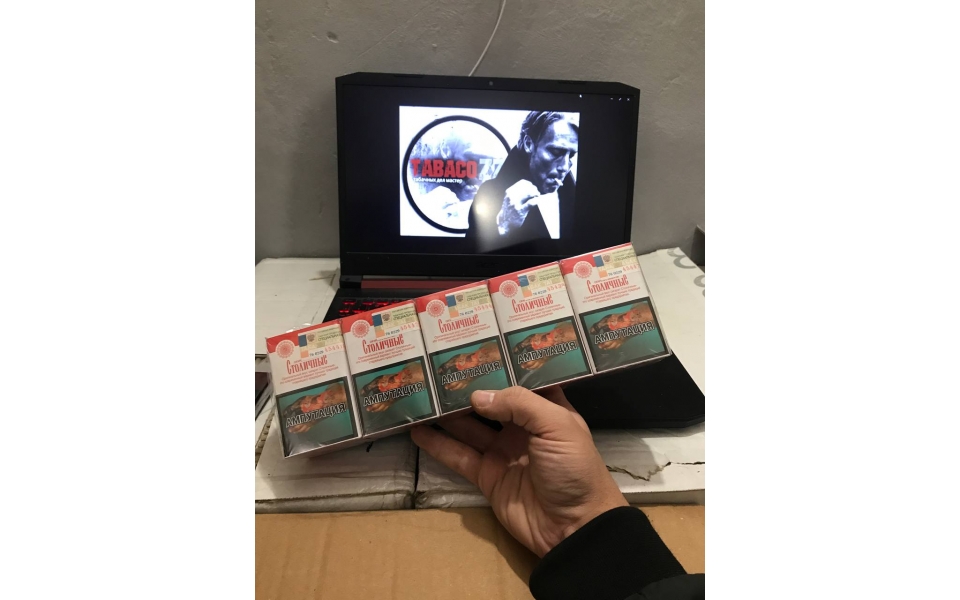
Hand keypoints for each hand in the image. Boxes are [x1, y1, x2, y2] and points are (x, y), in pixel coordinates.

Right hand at [410, 386, 626, 556]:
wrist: (574, 528)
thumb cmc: (574, 469)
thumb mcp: (557, 427)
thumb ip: (519, 404)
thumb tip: (478, 395)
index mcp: (546, 410)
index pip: (520, 380)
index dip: (500, 365)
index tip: (474, 349)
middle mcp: (522, 427)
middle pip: (490, 401)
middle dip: (467, 387)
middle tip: (437, 369)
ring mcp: (503, 452)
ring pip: (468, 426)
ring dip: (447, 413)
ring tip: (421, 394)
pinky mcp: (487, 476)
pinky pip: (459, 456)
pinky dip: (438, 444)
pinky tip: (417, 430)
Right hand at [496, 180, 539, 234]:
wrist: (504, 222)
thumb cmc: (509, 209)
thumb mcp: (510, 198)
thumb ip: (517, 191)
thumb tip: (530, 186)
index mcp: (509, 192)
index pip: (522, 182)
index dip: (530, 184)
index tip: (533, 188)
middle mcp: (511, 196)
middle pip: (527, 187)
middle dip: (534, 189)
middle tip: (537, 193)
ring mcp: (516, 204)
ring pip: (529, 193)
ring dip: (536, 194)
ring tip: (537, 196)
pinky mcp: (520, 211)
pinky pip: (531, 203)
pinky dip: (536, 200)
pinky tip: (538, 200)